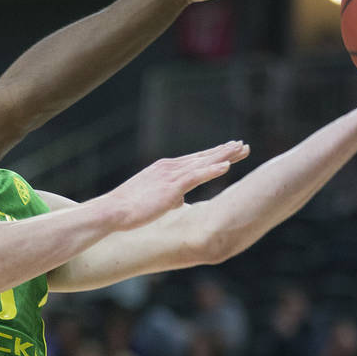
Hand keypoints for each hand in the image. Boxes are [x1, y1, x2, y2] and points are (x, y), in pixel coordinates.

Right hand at [99, 141, 249, 229]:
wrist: (113, 210)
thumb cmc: (130, 208)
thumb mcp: (153, 199)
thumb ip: (168, 196)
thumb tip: (178, 200)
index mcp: (165, 169)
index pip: (195, 159)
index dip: (213, 154)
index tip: (229, 150)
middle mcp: (170, 167)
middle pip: (203, 157)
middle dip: (224, 150)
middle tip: (243, 145)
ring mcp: (171, 176)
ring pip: (203, 163)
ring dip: (224, 155)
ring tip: (241, 149)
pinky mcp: (171, 187)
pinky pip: (196, 177)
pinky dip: (212, 170)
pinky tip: (227, 166)